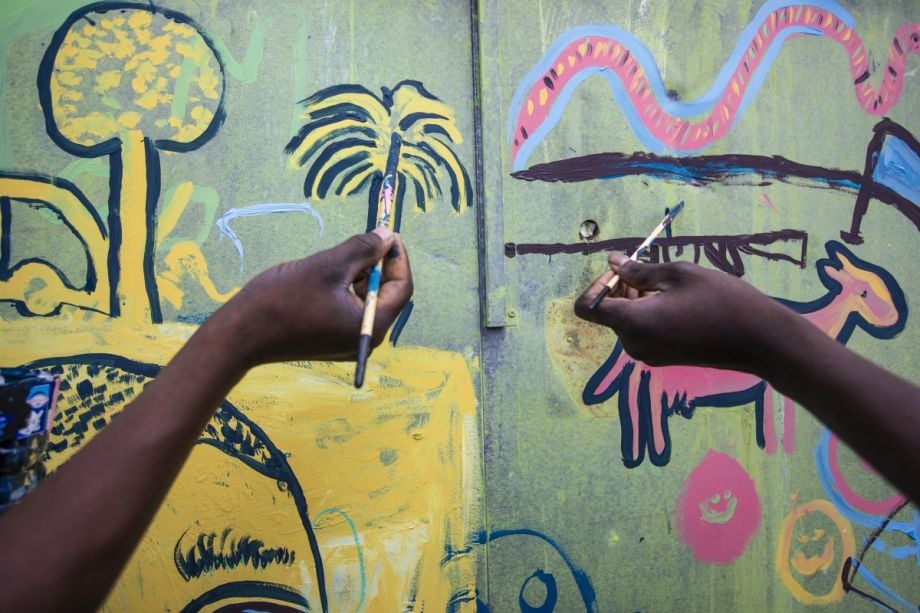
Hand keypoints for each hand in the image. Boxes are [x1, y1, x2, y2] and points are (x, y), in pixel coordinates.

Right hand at [217, 227, 411, 366]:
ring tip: (337, 258)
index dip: (398, 257)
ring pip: (366, 299)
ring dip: (359, 274)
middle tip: (362, 239)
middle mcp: (365, 339)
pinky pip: (349, 309)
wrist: (241, 334)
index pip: (402, 287)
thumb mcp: (327, 266)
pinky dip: (344, 288)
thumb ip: (362, 249)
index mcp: (371, 327)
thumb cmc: (283, 299)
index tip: (387, 233)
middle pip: (386, 294)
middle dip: (377, 265)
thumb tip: (388, 237)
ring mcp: (347, 342)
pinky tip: (325, 275)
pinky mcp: (331, 339)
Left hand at [574, 253, 801, 372]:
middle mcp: (633, 344)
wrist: (760, 341)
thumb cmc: (722, 301)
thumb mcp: (679, 274)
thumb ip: (640, 270)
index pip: (588, 306)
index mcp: (633, 323)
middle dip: (620, 287)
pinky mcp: (661, 357)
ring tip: (669, 284)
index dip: (598, 284)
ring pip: (624, 320)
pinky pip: (641, 331)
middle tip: (651, 269)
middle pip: (607, 312)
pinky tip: (676, 301)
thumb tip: (613, 262)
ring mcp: (647, 354)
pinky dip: (647, 313)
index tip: (624, 271)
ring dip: (635, 299)